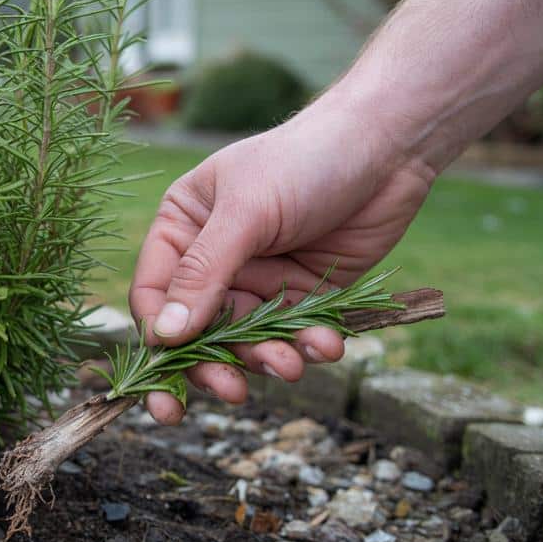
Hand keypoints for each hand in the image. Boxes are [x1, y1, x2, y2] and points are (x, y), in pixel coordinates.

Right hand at [128, 109, 436, 424]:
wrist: (388, 148)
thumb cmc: (303, 161)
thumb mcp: (245, 213)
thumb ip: (204, 274)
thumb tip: (163, 336)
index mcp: (183, 229)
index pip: (154, 294)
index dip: (159, 338)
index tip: (168, 380)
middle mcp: (216, 260)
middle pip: (197, 331)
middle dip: (214, 365)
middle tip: (230, 394)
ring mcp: (260, 279)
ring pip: (247, 342)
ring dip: (267, 359)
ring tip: (292, 364)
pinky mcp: (304, 295)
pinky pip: (294, 337)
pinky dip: (308, 347)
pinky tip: (327, 344)